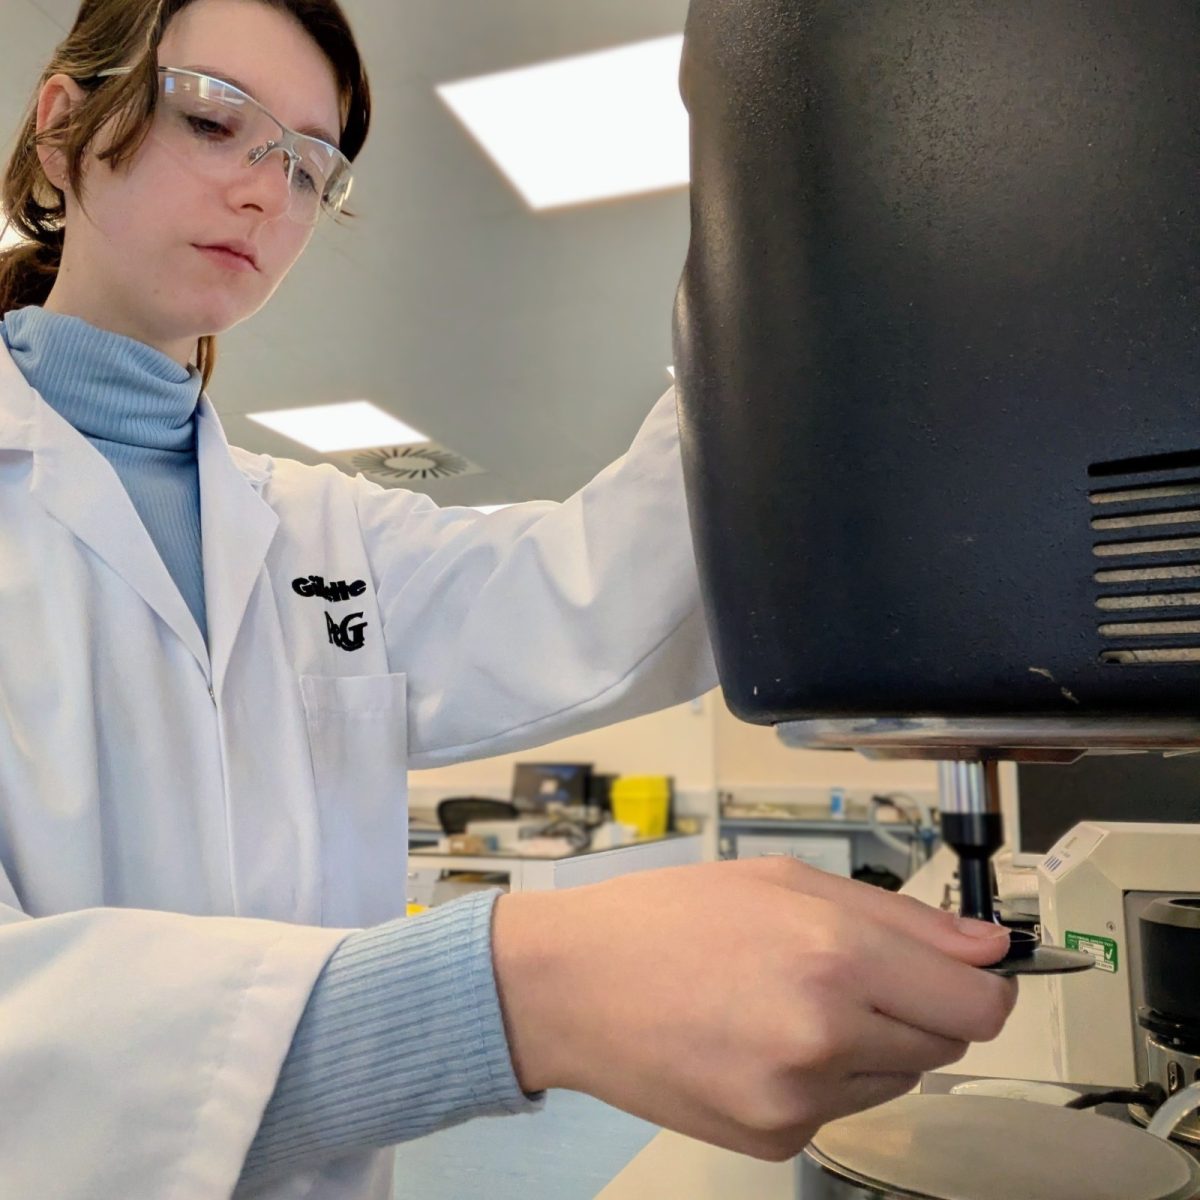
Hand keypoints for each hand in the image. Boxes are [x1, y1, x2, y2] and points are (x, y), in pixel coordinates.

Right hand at [492, 856, 1016, 1160]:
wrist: (573, 986)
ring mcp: (799, 1099)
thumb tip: (986, 948)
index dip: (985, 987)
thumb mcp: (782, 881)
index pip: (979, 1006)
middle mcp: (825, 1036)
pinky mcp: (774, 1140)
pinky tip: (762, 1039)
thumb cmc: (665, 918)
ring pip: (897, 1078)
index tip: (968, 975)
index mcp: (832, 956)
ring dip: (870, 1042)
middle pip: (947, 1045)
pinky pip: (842, 1108)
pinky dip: (823, 1076)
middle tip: (848, 971)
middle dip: (917, 1006)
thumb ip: (899, 914)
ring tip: (789, 1001)